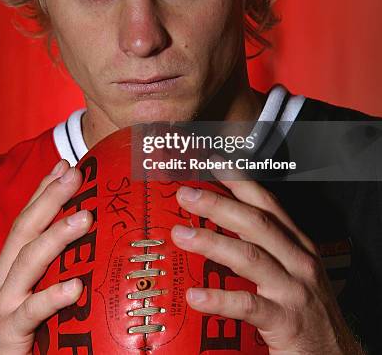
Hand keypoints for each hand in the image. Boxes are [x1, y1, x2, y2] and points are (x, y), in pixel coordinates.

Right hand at [0, 160, 91, 353]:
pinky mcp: (8, 334)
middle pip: (25, 230)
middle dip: (49, 199)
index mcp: (8, 269)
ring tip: (85, 218)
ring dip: (56, 236)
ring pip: (28, 261)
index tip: (65, 166)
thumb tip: (90, 241)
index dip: (43, 191)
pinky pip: (31, 311)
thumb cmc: (22, 336)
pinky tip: (75, 287)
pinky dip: (52, 296)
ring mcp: (2, 306)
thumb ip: (54, 269)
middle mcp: (1, 281)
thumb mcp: (34, 294)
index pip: (26, 221)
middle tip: (74, 175)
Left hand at [171, 176, 363, 354]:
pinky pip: (248, 305)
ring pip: (250, 256)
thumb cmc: (307, 311)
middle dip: (218, 204)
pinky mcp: (286, 322)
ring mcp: (294, 291)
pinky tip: (196, 295)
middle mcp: (298, 262)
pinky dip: (220, 298)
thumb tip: (221, 224)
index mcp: (298, 245)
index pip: (268, 204)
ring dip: (212, 241)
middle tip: (187, 194)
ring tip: (181, 235)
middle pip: (256, 223)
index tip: (214, 165)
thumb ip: (264, 246)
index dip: (240, 182)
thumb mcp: (292, 271)